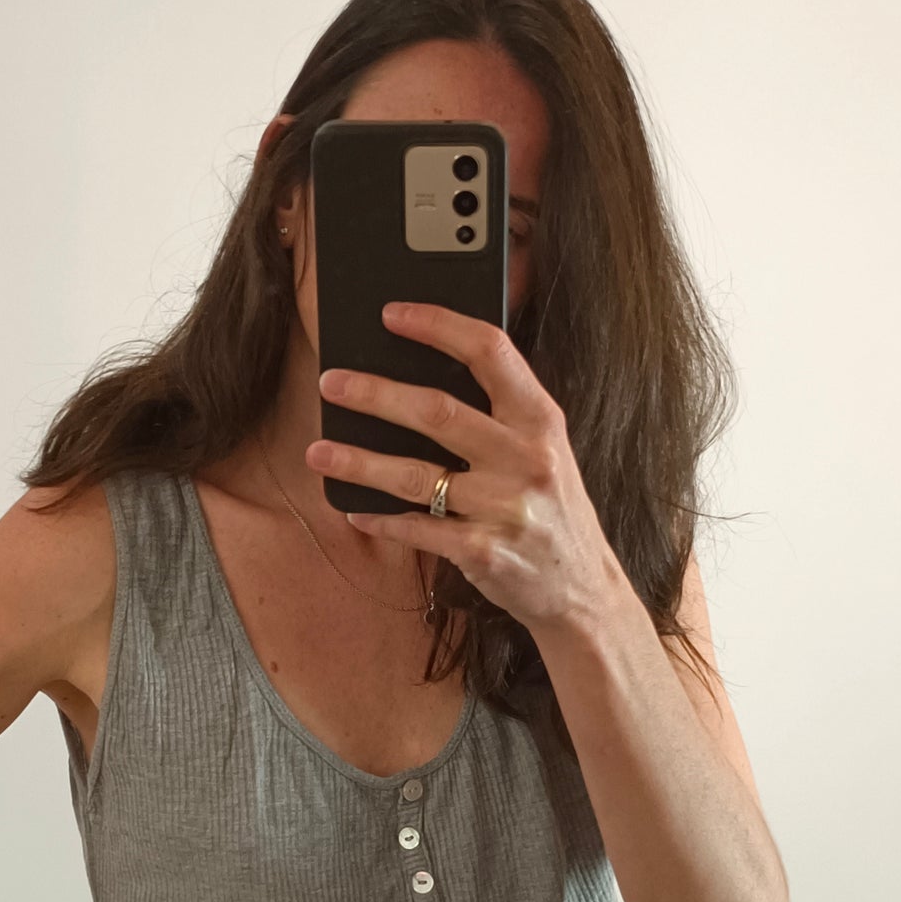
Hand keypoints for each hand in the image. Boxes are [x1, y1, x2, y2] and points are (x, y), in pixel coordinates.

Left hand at [312, 299, 624, 636]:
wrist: (583, 588)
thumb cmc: (550, 507)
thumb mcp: (544, 449)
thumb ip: (499, 413)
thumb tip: (417, 376)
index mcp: (541, 419)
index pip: (489, 351)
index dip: (438, 325)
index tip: (391, 314)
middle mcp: (527, 457)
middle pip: (438, 410)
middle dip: (375, 394)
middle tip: (330, 383)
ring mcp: (506, 507)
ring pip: (417, 474)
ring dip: (359, 461)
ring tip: (317, 451)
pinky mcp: (485, 552)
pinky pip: (418, 528)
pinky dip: (381, 519)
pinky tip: (355, 508)